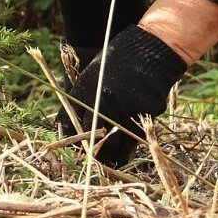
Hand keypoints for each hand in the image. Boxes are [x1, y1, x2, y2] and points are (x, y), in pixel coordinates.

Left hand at [56, 24, 186, 166]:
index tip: (73, 149)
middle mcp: (101, 105)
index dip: (70, 140)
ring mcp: (122, 112)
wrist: (146, 53)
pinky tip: (123, 157)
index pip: (71, 124)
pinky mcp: (141, 116)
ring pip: (112, 145)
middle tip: (90, 162)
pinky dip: (126, 151)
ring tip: (106, 164)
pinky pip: (132, 140)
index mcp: (85, 93)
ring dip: (108, 158)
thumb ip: (84, 98)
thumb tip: (74, 121)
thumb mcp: (93, 75)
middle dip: (89, 153)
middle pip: (91, 139)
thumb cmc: (116, 60)